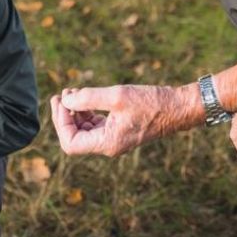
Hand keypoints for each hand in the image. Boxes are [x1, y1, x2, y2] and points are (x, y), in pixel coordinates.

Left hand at [50, 83, 200, 156]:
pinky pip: (95, 125)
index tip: (60, 101)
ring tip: (73, 91)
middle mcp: (109, 145)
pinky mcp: (119, 129)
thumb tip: (65, 100)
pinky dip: (86, 112)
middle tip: (61, 94)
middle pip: (74, 137)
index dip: (61, 122)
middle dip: (64, 116)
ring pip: (83, 130)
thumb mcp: (116, 96)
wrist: (177, 106)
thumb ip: (87, 98)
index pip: (71, 143)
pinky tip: (85, 97)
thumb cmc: (150, 102)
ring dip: (74, 112)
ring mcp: (114, 138)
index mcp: (108, 143)